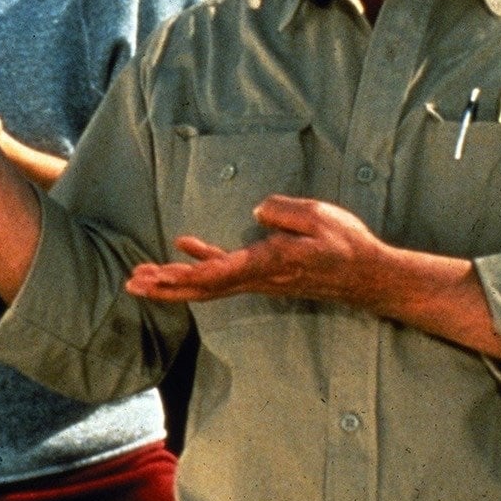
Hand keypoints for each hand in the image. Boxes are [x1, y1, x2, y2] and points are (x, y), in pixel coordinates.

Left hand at [125, 194, 387, 304]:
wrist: (367, 276)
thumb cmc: (345, 245)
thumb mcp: (319, 218)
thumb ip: (283, 212)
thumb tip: (257, 212)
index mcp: (268, 264)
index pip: (218, 275)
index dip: (184, 275)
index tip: (156, 276)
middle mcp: (258, 278)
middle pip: (203, 288)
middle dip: (166, 286)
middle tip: (132, 284)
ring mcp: (259, 279)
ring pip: (209, 284)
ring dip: (174, 280)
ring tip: (142, 276)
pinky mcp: (264, 274)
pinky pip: (225, 273)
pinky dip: (200, 262)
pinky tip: (184, 246)